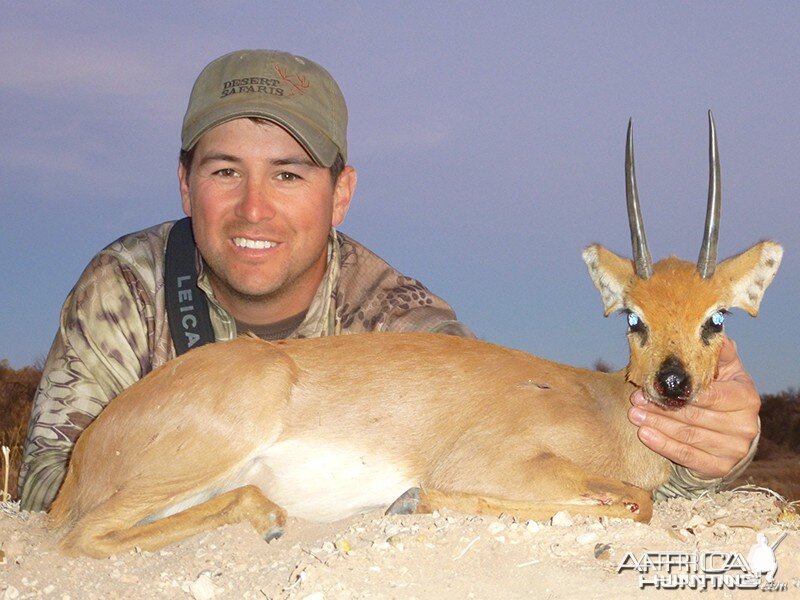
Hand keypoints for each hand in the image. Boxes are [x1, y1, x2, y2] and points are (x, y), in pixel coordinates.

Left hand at [628, 336, 759, 477]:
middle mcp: (745, 425)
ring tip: (634, 414)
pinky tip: (645, 435)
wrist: (730, 430)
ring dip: (657, 425)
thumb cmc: (720, 392)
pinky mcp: (720, 467)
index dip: (678, 391)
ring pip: (688, 436)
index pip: (710, 395)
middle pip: (695, 416)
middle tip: (636, 399)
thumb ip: (717, 352)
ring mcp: (734, 449)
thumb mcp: (723, 369)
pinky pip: (688, 457)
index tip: (651, 384)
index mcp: (746, 397)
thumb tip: (711, 327)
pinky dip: (663, 445)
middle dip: (661, 407)